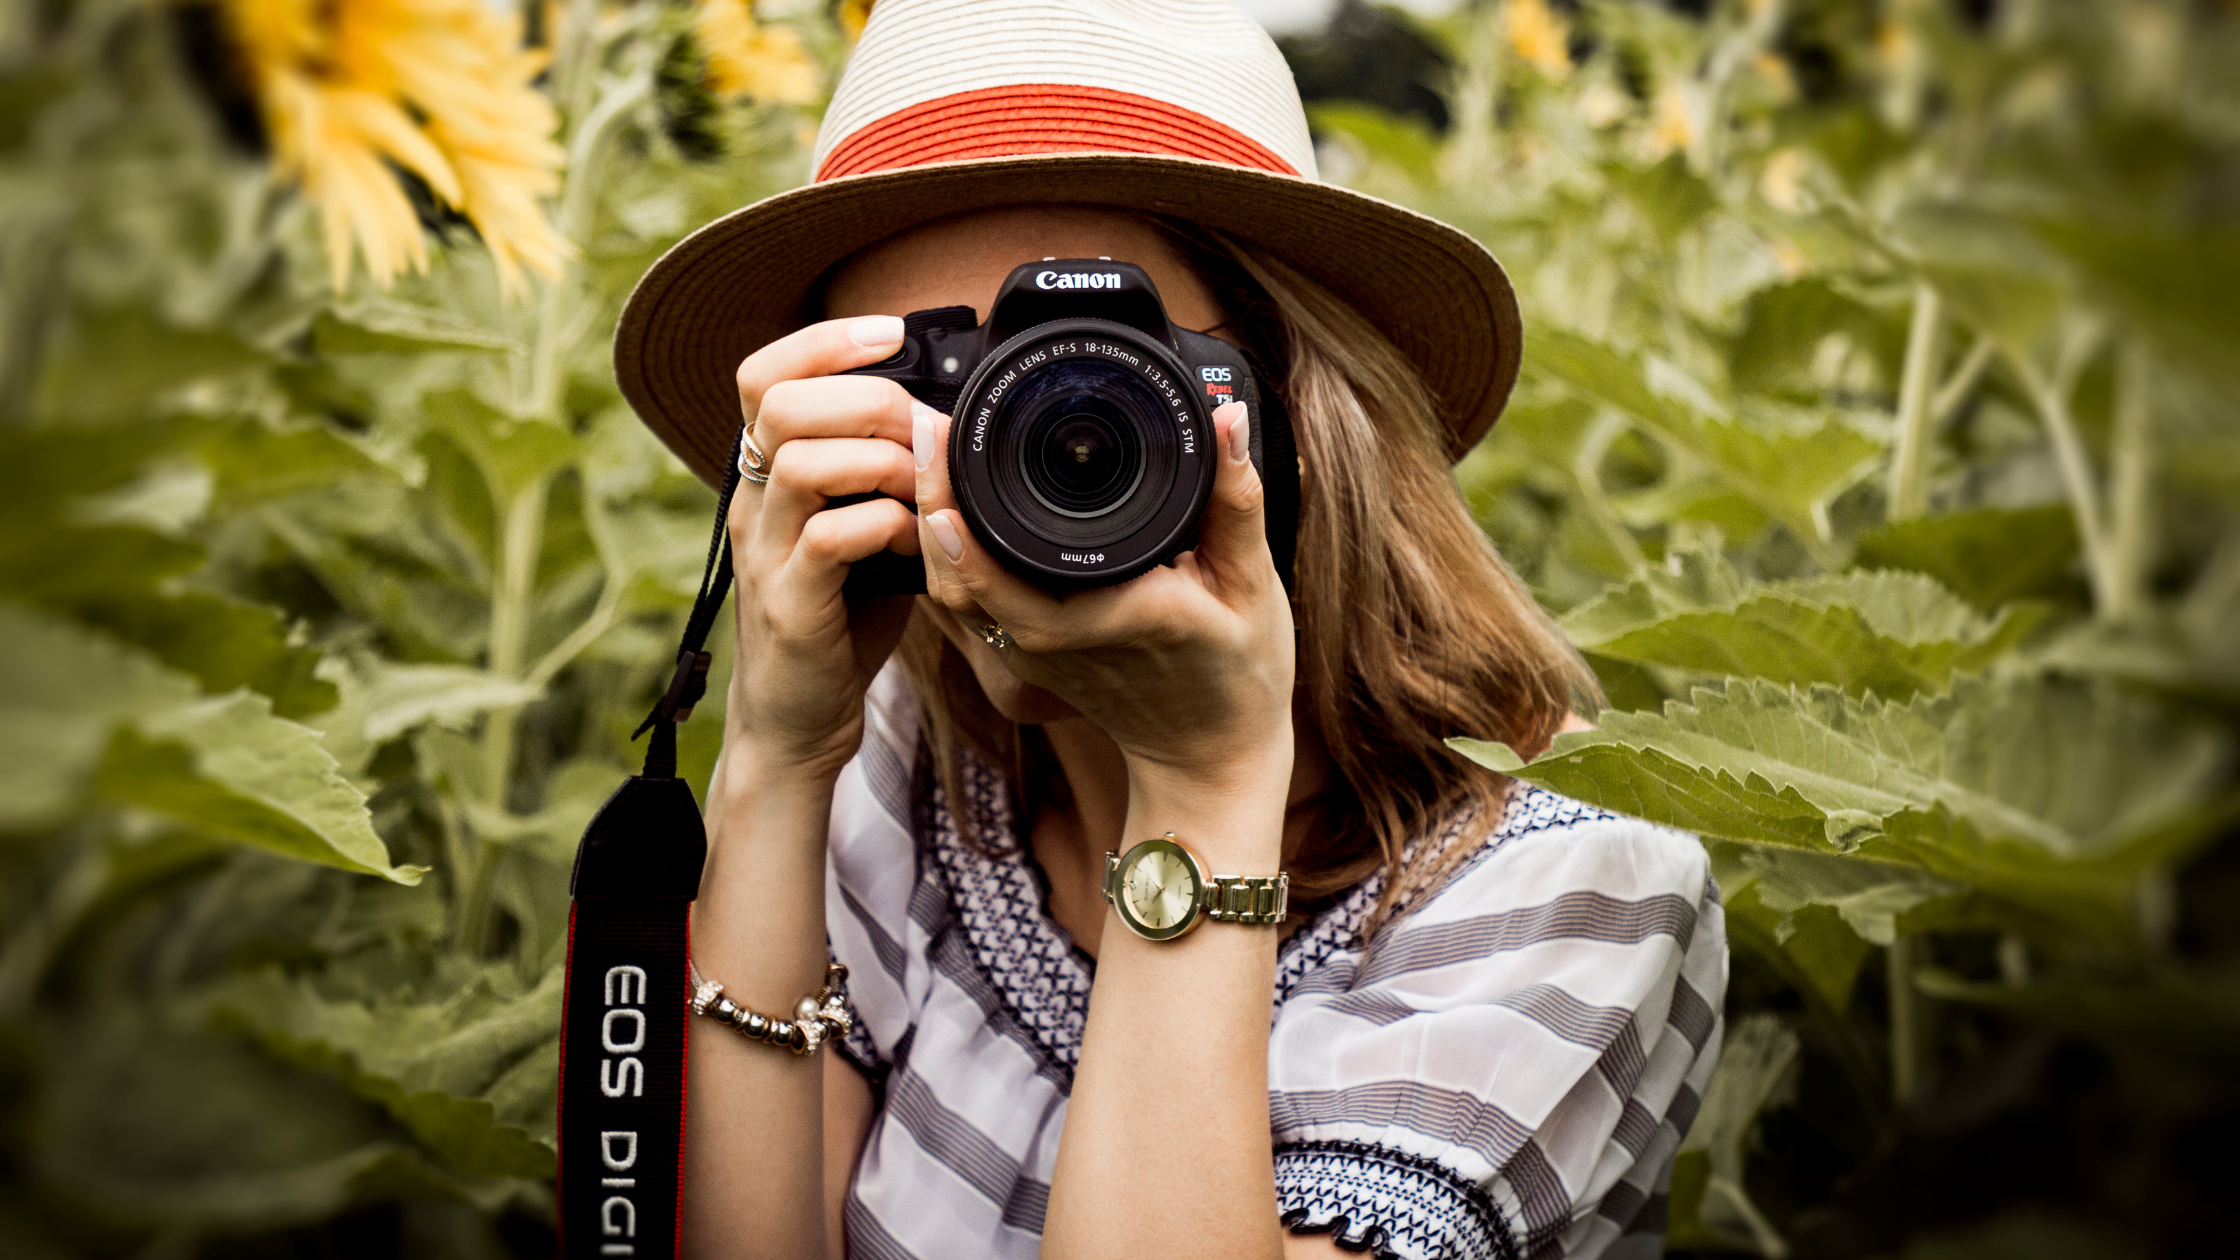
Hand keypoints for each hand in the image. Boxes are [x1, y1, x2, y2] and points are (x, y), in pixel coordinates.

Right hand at [724, 314, 924, 781]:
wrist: (796, 721)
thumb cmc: (839, 618)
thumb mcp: (860, 529)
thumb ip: (885, 477)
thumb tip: (949, 424)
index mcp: (765, 476)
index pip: (762, 374)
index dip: (824, 340)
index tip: (891, 332)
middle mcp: (751, 504)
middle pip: (780, 403)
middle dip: (867, 398)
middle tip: (922, 429)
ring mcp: (763, 554)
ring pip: (801, 461)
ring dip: (881, 461)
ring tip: (922, 488)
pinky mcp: (789, 606)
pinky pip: (830, 538)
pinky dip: (886, 526)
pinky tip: (914, 543)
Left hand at [915, 401, 1295, 805]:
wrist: (1210, 755)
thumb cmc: (1240, 674)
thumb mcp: (1253, 584)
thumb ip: (1236, 499)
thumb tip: (1226, 418)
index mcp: (1113, 618)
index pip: (1010, 577)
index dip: (962, 521)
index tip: (945, 446)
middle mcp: (1058, 642)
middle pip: (959, 577)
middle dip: (931, 498)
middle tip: (926, 426)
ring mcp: (1034, 655)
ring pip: (953, 593)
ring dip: (930, 524)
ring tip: (930, 450)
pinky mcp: (1026, 657)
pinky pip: (969, 605)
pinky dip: (948, 554)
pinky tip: (948, 503)